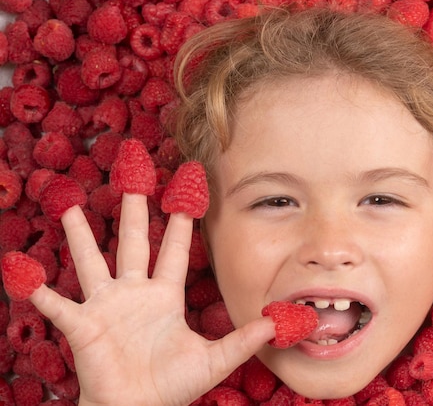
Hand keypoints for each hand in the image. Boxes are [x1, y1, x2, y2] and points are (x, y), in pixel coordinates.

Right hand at [29, 194, 274, 405]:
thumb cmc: (172, 386)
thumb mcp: (215, 359)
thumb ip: (244, 339)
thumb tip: (279, 324)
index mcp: (165, 296)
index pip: (174, 249)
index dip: (181, 221)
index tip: (186, 192)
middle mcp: (134, 292)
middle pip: (134, 241)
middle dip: (134, 209)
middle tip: (133, 176)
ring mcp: (106, 306)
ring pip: (91, 261)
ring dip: (81, 236)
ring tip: (70, 206)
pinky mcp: (82, 326)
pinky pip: (57, 305)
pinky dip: (40, 292)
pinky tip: (24, 274)